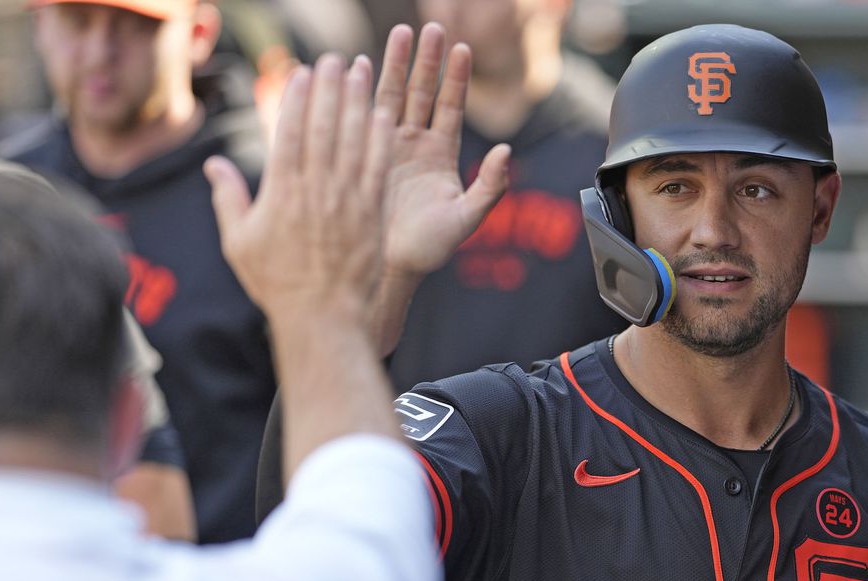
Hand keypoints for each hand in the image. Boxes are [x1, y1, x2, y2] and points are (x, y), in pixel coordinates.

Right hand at [204, 53, 393, 320]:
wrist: (323, 318)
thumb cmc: (278, 285)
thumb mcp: (240, 243)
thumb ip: (227, 198)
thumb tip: (214, 165)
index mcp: (280, 192)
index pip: (289, 132)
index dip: (296, 98)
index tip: (302, 72)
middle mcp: (315, 190)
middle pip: (323, 126)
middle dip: (329, 88)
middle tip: (335, 59)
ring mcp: (346, 201)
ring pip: (353, 140)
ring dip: (357, 102)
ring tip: (361, 73)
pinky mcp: (372, 215)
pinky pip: (376, 169)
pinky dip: (379, 140)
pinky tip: (381, 116)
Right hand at [373, 23, 509, 282]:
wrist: (385, 268)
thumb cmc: (428, 250)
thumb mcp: (465, 219)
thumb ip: (489, 187)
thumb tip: (506, 151)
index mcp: (441, 156)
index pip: (451, 107)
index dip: (456, 78)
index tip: (461, 48)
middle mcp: (415, 145)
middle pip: (423, 92)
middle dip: (427, 59)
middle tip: (431, 26)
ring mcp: (386, 147)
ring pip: (393, 96)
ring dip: (396, 65)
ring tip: (400, 32)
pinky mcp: (361, 154)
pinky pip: (362, 116)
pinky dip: (362, 90)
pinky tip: (360, 65)